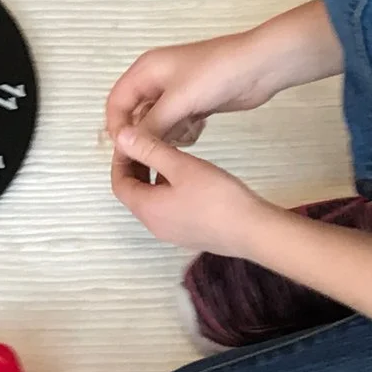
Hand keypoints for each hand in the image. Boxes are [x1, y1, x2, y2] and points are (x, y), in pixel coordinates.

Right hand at [103, 27, 289, 147]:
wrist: (259, 67)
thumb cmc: (216, 74)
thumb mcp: (178, 100)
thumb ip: (150, 124)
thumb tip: (125, 143)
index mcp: (146, 70)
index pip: (117, 102)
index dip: (118, 126)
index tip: (129, 150)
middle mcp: (157, 81)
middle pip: (137, 114)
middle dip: (146, 133)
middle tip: (159, 149)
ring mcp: (177, 93)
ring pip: (157, 123)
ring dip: (167, 134)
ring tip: (187, 131)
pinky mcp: (194, 103)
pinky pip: (177, 125)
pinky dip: (184, 131)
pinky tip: (199, 128)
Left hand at [109, 124, 275, 255]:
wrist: (253, 231)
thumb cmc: (216, 196)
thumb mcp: (181, 166)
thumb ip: (149, 149)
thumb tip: (121, 136)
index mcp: (146, 209)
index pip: (119, 183)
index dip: (120, 160)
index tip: (132, 140)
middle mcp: (154, 225)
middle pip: (134, 194)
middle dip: (136, 168)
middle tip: (148, 144)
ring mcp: (172, 233)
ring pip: (152, 202)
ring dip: (153, 179)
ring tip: (168, 156)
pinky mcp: (190, 235)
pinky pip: (168, 210)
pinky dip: (167, 191)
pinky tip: (187, 178)